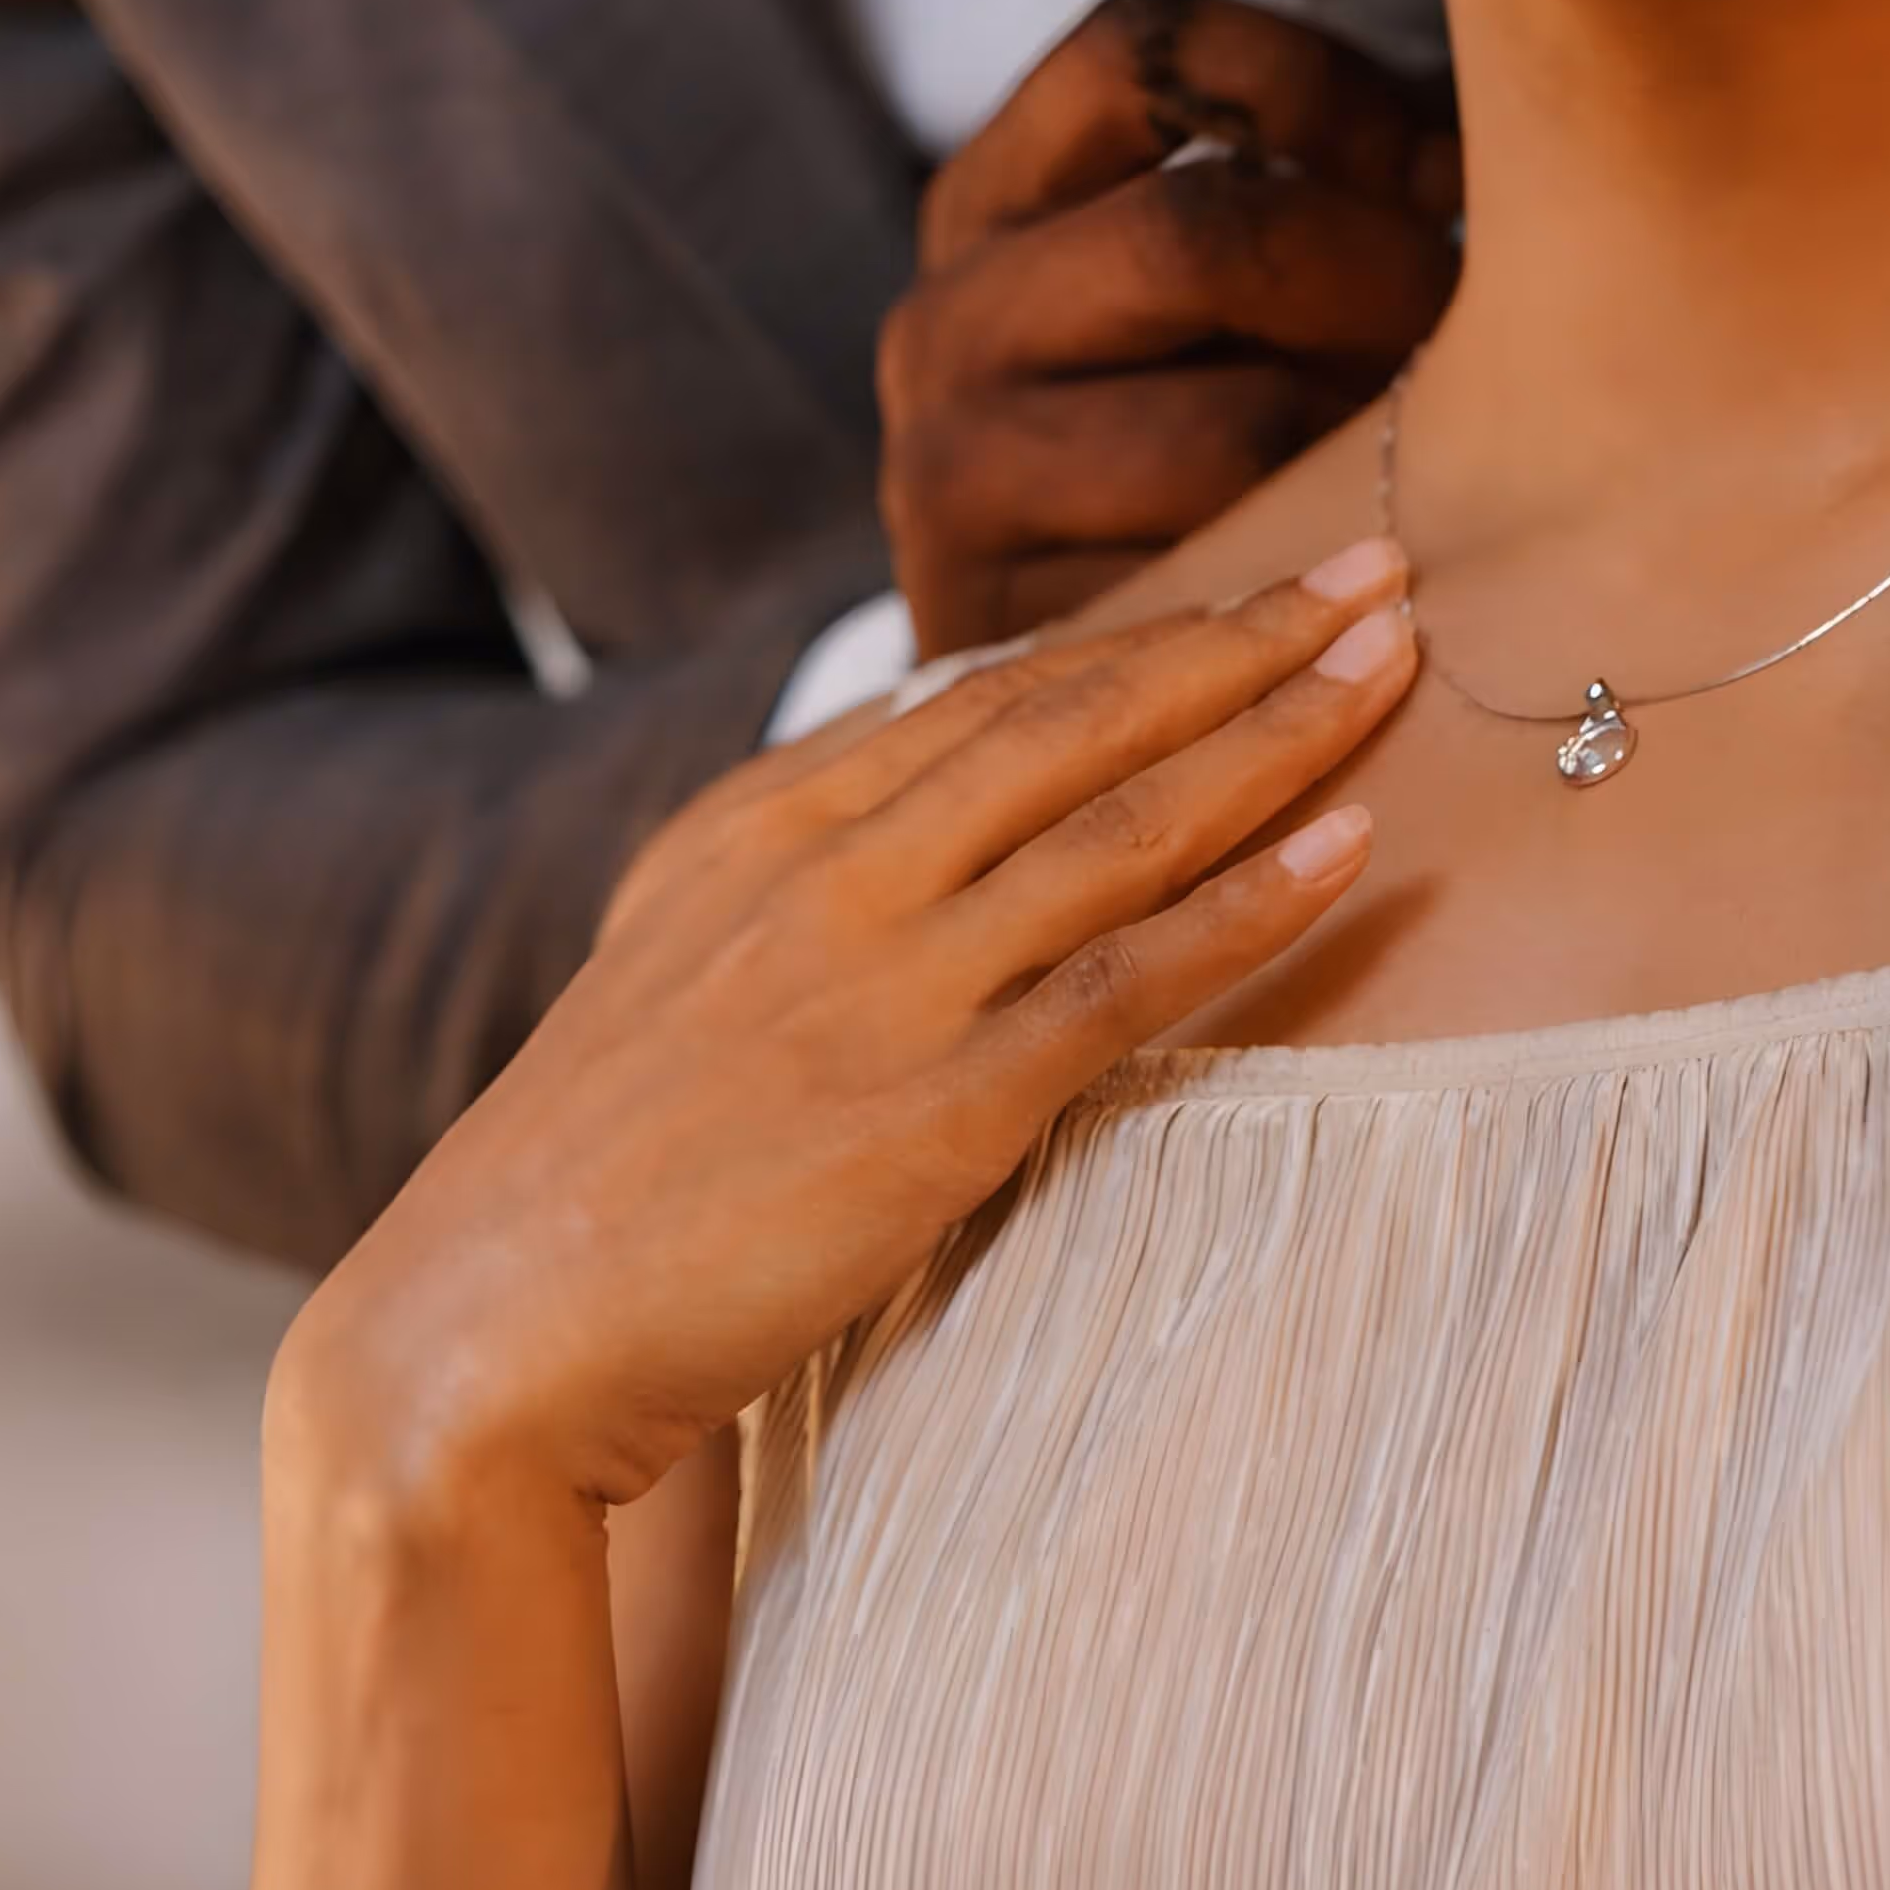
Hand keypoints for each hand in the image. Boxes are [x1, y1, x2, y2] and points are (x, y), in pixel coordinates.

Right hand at [280, 542, 1419, 1513]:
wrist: (493, 1324)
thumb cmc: (595, 1171)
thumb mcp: (674, 967)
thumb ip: (798, 878)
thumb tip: (920, 797)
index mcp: (757, 823)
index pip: (989, 693)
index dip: (1143, 634)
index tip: (1262, 587)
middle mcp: (826, 870)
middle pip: (1076, 718)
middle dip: (1240, 636)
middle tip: (1378, 564)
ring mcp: (883, 980)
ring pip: (1122, 821)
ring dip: (1278, 730)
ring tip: (1396, 657)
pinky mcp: (936, 1106)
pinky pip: (1130, 979)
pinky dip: (1251, 902)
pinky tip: (1351, 842)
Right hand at [880, 0, 1457, 657]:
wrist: (1030, 717)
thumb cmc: (1163, 462)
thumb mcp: (1180, 302)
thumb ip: (1286, 193)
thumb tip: (1508, 125)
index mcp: (986, 200)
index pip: (1142, 50)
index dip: (1325, 85)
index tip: (1443, 167)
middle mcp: (944, 319)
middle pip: (1206, 232)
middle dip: (1385, 277)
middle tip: (1470, 334)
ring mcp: (955, 472)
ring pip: (1236, 425)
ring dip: (1372, 444)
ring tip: (1418, 459)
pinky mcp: (1006, 619)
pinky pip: (1227, 583)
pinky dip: (1325, 574)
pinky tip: (1356, 571)